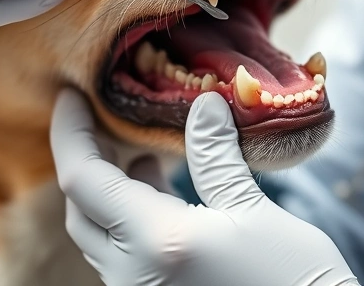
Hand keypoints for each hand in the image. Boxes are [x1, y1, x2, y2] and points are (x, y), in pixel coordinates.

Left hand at [50, 89, 358, 285]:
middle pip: (80, 210)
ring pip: (98, 235)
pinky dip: (128, 218)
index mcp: (155, 241)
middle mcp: (134, 274)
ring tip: (139, 153)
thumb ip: (216, 156)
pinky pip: (122, 255)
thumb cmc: (293, 278)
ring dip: (108, 191)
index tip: (70, 96)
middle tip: (102, 120)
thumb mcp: (254, 210)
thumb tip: (203, 104)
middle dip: (86, 161)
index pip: (83, 179)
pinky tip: (159, 194)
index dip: (70, 133)